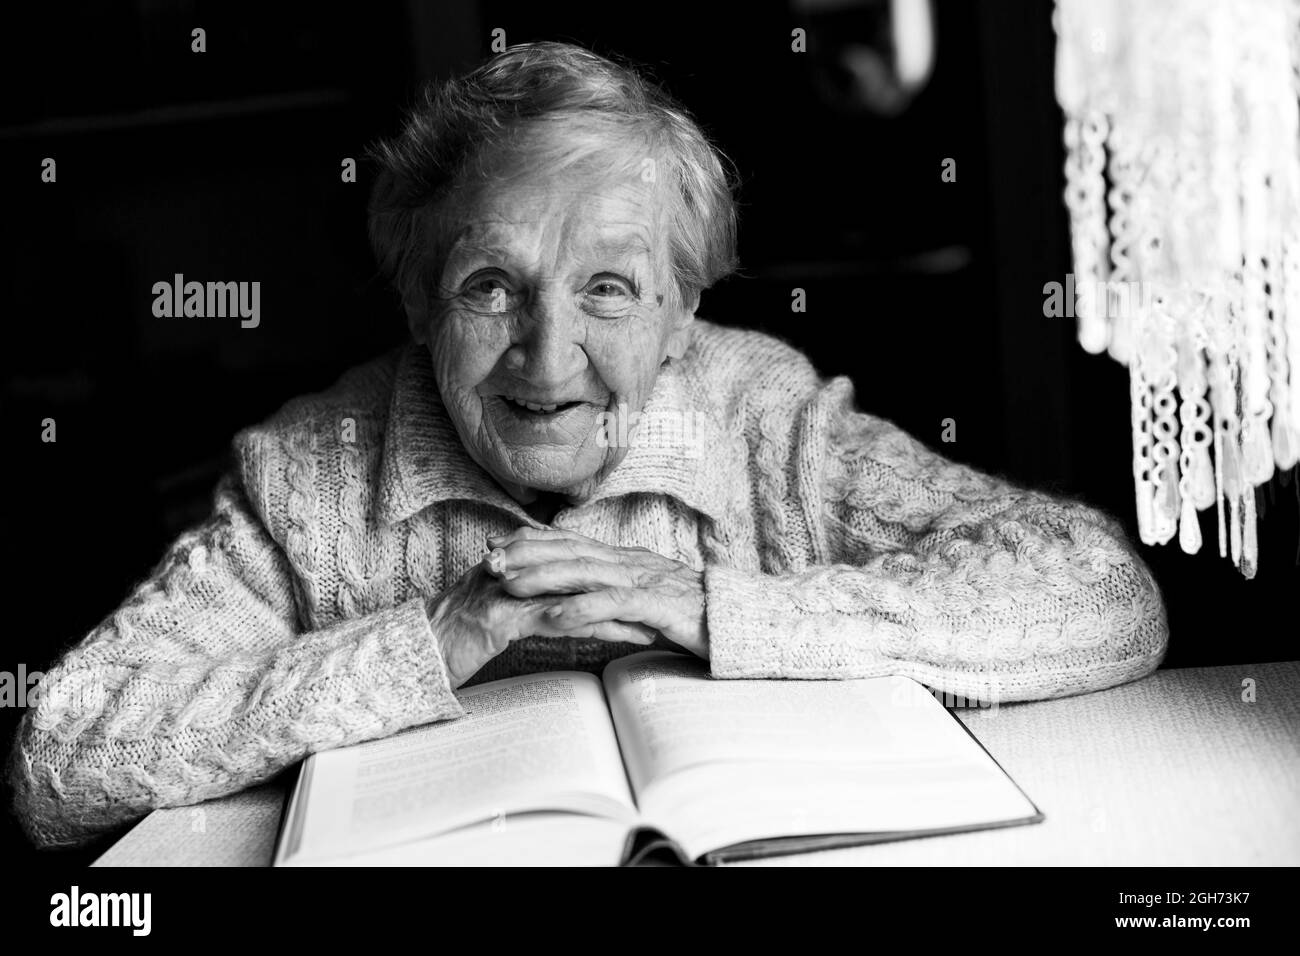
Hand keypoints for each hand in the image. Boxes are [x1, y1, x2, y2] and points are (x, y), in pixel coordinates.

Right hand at [428, 561, 656, 689]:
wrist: (415, 652)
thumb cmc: (452, 636)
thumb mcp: (490, 606)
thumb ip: (519, 593)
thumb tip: (553, 600)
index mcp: (512, 562)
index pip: (570, 560)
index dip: (606, 573)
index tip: (638, 588)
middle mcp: (514, 569)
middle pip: (580, 572)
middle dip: (621, 589)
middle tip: (655, 603)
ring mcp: (509, 591)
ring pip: (576, 594)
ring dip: (619, 609)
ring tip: (651, 625)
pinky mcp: (506, 618)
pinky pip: (561, 619)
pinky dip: (596, 627)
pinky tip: (622, 636)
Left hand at [481, 526, 707, 659]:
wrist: (742, 623)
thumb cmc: (693, 616)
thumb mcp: (646, 599)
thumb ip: (616, 593)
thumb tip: (582, 595)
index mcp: (627, 561)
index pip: (572, 543)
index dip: (532, 542)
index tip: (496, 546)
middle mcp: (633, 564)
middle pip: (572, 551)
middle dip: (526, 554)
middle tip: (488, 560)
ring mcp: (647, 583)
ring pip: (587, 572)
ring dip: (545, 577)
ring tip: (509, 583)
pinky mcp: (661, 607)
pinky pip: (617, 604)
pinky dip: (584, 608)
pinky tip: (557, 615)